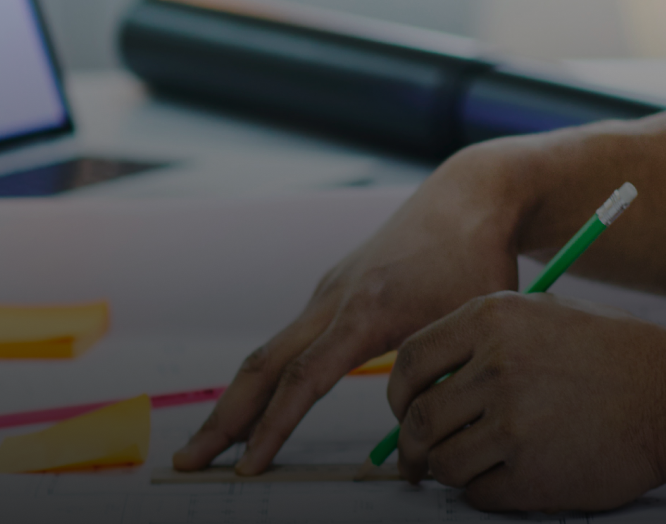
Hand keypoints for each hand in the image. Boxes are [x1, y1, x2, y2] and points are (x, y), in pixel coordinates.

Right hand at [171, 139, 541, 474]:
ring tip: (214, 442)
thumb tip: (411, 438)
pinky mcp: (332, 291)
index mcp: (365, 312)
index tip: (248, 466)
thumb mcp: (470, 329)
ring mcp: (327, 292)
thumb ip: (439, 385)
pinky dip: (265, 379)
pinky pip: (288, 342)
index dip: (272, 428)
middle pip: (261, 366)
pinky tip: (259, 405)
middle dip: (223, 419)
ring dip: (238, 401)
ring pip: (269, 353)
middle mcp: (333, 300)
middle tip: (188, 460)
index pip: (303, 380)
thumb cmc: (478, 261)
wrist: (469, 198)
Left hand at [386, 291, 665, 512]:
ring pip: (444, 462)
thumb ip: (484, 338)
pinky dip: (484, 493)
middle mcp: (495, 368)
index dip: (399, 394)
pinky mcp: (533, 475)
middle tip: (414, 459)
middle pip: (419, 419)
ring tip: (470, 467)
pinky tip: (508, 479)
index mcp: (492, 319)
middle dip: (409, 446)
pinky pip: (480, 494)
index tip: (404, 411)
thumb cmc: (616, 354)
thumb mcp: (544, 315)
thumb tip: (429, 379)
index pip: (410, 361)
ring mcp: (513, 425)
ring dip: (449, 471)